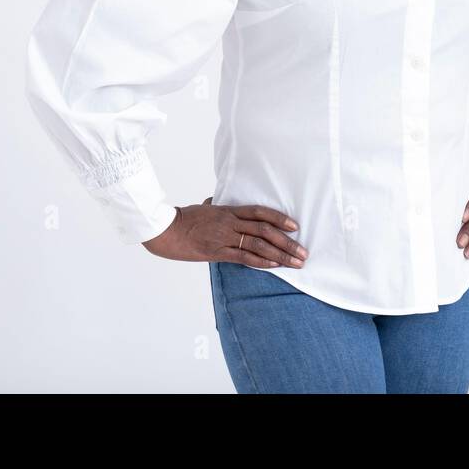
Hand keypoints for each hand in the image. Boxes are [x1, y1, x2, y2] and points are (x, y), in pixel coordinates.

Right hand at [142, 196, 308, 268]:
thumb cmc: (183, 219)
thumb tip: (217, 202)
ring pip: (259, 244)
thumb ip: (215, 206)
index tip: (296, 227)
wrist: (164, 230)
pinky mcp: (217, 252)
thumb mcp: (203, 208)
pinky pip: (243, 257)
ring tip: (296, 262)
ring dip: (281, 254)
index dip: (280, 218)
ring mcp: (224, 237)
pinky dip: (262, 261)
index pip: (260, 212)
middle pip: (265, 230)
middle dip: (288, 242)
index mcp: (228, 211)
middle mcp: (230, 223)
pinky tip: (275, 266)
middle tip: (304, 252)